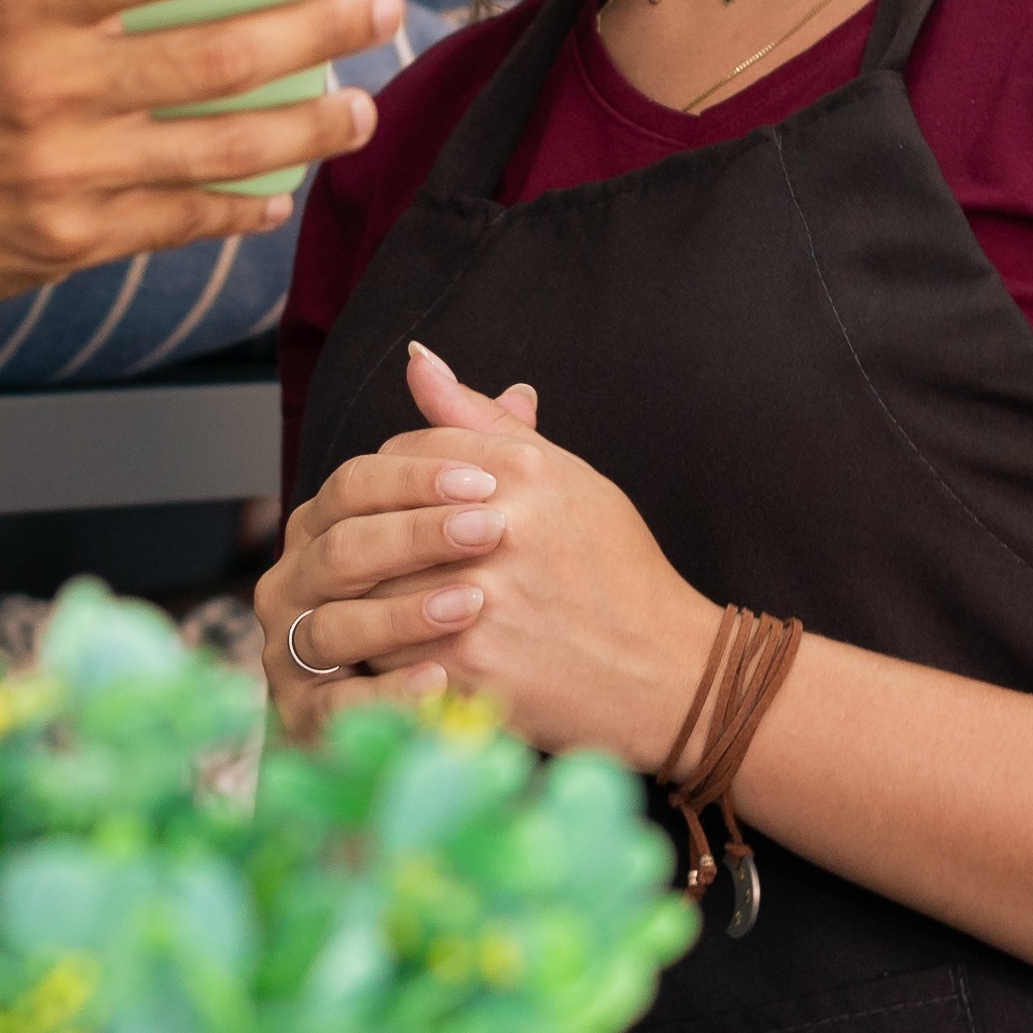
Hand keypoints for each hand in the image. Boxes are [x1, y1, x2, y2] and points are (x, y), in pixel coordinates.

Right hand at [0, 0, 400, 308]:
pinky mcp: (71, 240)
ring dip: (310, 124)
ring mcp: (68, 172)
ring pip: (221, 145)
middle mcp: (53, 89)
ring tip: (362, 101)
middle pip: (220, 54)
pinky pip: (183, 220)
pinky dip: (244, 205)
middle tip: (377, 6)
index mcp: (21, 3)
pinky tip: (284, 185)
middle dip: (318, 28)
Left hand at [253, 344, 717, 763]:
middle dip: (380, 535)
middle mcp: (496, 526)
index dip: (402, 477)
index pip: (407, 449)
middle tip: (399, 555)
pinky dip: (388, 648)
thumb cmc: (616, 570)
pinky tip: (416, 646)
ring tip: (405, 600)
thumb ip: (483, 420)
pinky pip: (381, 646)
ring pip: (368, 580)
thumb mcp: (566, 478)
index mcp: (523, 469)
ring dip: (374, 592)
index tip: (419, 503)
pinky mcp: (463, 665)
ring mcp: (476, 598)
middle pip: (379, 512)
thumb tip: (416, 359)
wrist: (664, 673)